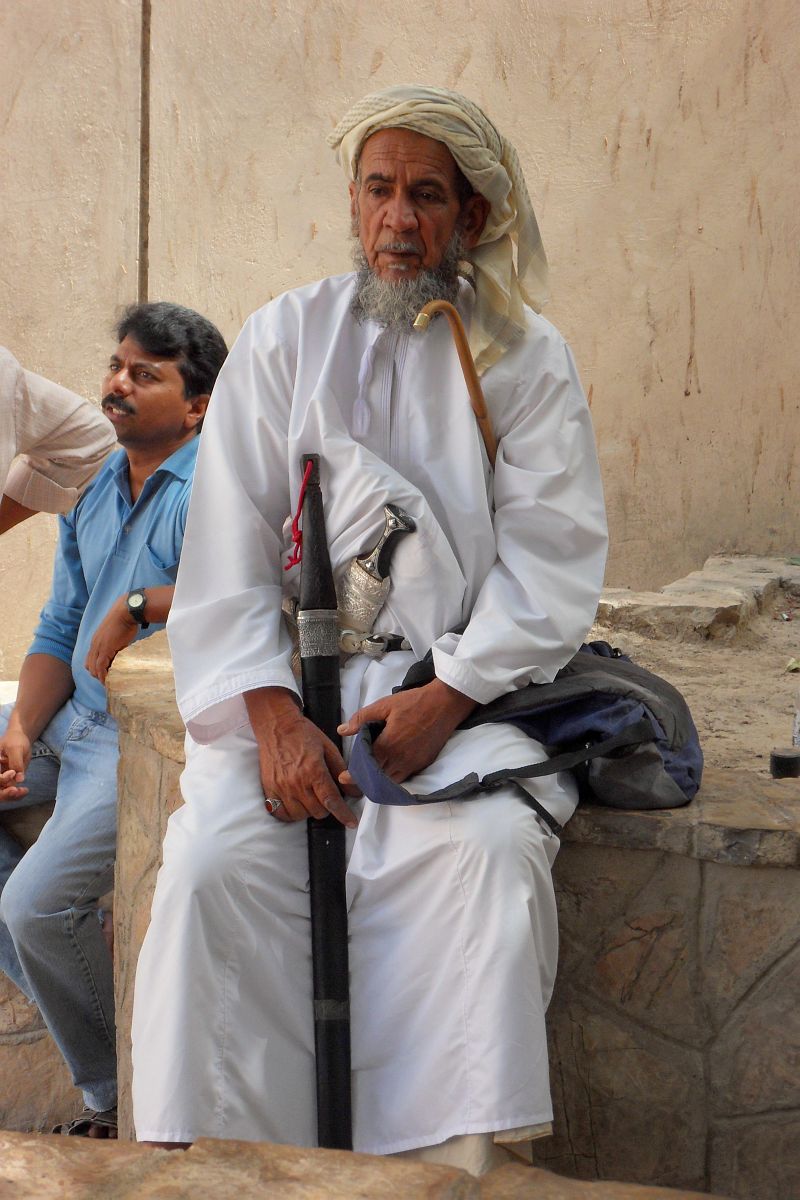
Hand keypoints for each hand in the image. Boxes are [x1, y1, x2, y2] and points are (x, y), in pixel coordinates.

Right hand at [0, 723, 31, 801]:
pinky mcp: (5, 781)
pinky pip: (8, 791)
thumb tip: (19, 779)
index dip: (1, 779)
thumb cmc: (15, 740)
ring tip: (23, 791)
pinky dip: (15, 794)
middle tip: (16, 791)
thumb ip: (16, 762)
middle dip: (4, 793)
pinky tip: (24, 791)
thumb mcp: (16, 748)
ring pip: (1, 793)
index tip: (12, 773)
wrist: (18, 739)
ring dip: (11, 795)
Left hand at [85, 596, 137, 683]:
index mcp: (96, 641)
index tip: (104, 675)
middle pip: (89, 665)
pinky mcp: (106, 649)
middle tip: (106, 681)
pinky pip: (101, 666)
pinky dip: (103, 675)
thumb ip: (114, 644)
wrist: (125, 612)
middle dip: (97, 674)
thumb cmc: (124, 620)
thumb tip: (119, 652)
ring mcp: (99, 647)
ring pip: (94, 667)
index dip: (95, 669)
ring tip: (107, 682)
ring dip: (100, 676)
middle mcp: (94, 645)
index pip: (90, 659)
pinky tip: (108, 680)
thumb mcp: (115, 634)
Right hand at [245, 688, 359, 827]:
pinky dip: (291, 813)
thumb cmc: (303, 734)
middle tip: (325, 795)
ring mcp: (281, 787)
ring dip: (309, 810)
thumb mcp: (328, 748)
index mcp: (314, 770)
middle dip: (326, 807)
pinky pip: (281, 813)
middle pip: (318, 811)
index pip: (331, 800)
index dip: (343, 814)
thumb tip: (353, 791)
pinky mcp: (269, 789)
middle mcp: (296, 782)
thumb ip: (341, 771)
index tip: (351, 822)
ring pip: (300, 815)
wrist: (276, 726)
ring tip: (310, 796)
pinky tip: (296, 803)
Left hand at [338, 678, 477, 785]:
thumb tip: (342, 730)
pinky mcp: (424, 763)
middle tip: (353, 779)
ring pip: (392, 781)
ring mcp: (414, 763)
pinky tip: (387, 772)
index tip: (343, 778)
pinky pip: (405, 777)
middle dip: (364, 780)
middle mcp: (400, 759)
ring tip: (369, 777)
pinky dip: (394, 778)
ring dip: (379, 782)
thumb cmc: (414, 702)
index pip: (366, 766)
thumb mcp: (385, 705)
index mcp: (388, 745)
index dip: (354, 774)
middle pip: (378, 778)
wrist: (445, 703)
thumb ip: (362, 718)